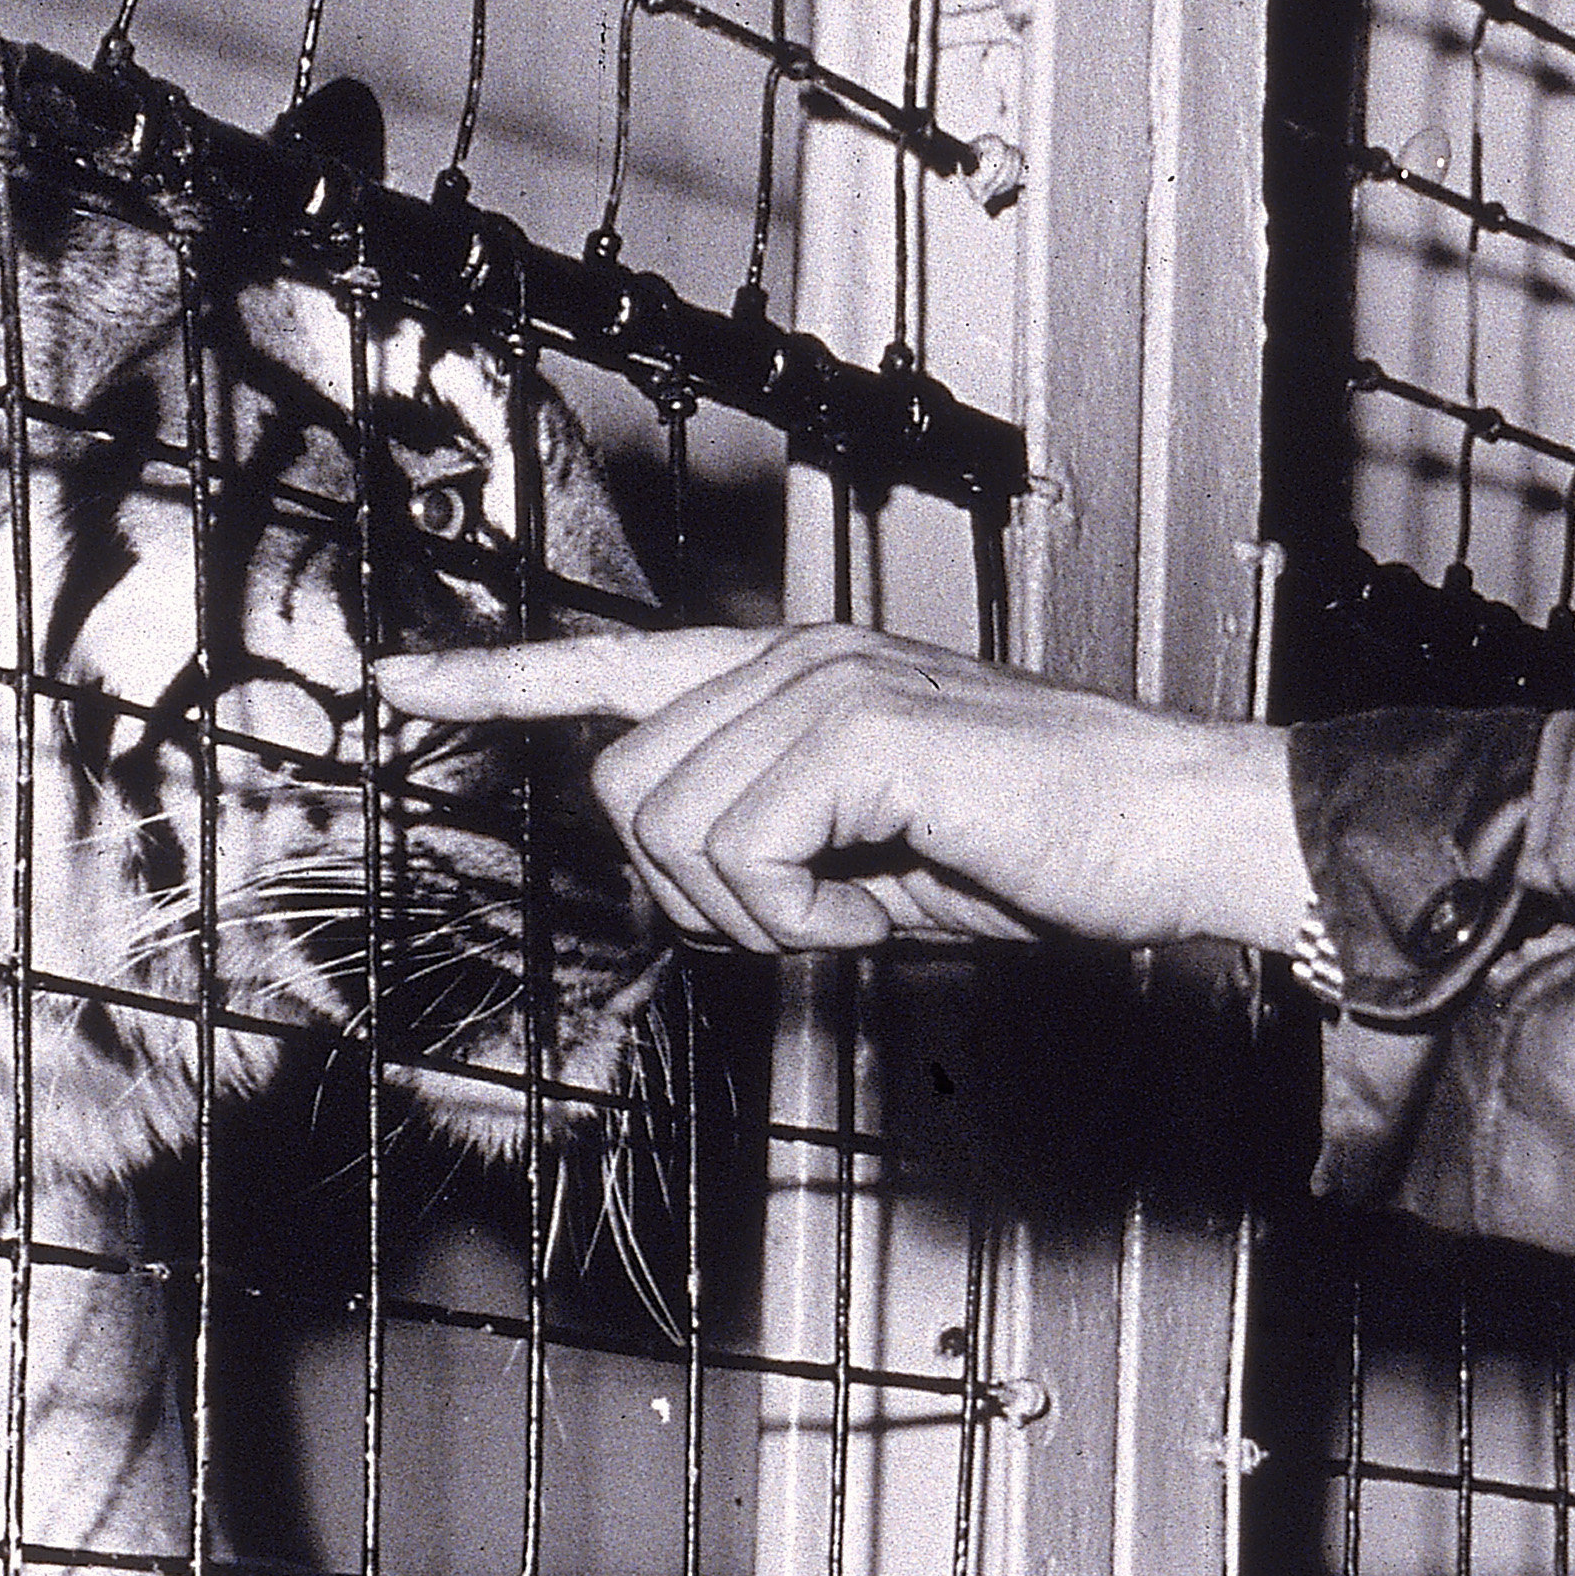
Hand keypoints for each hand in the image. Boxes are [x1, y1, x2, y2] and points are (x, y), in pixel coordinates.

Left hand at [372, 623, 1310, 956]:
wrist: (1176, 829)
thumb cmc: (1062, 851)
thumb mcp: (888, 856)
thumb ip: (785, 847)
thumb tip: (702, 894)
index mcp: (800, 677)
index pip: (617, 663)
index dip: (499, 676)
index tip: (398, 682)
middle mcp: (797, 659)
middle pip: (624, 789)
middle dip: (700, 891)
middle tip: (824, 916)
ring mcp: (825, 684)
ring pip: (668, 828)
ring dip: (758, 911)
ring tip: (868, 904)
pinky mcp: (860, 729)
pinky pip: (741, 853)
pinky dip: (805, 916)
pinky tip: (884, 904)